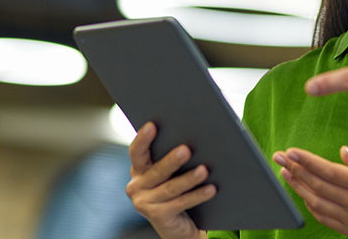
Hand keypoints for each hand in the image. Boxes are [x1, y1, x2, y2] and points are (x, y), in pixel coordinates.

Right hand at [126, 122, 214, 238]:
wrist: (179, 223)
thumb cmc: (180, 186)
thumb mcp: (174, 170)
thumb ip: (176, 154)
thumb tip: (197, 133)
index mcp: (140, 169)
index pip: (137, 152)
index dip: (143, 139)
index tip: (152, 125)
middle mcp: (137, 186)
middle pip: (156, 171)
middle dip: (172, 160)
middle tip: (186, 149)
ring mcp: (144, 203)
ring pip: (170, 188)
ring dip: (189, 179)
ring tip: (204, 170)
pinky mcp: (157, 217)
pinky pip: (180, 203)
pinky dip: (197, 196)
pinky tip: (211, 189)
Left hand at [273, 147, 347, 238]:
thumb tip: (343, 152)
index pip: (330, 171)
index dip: (308, 160)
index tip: (292, 151)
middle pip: (318, 186)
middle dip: (296, 169)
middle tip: (279, 157)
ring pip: (317, 203)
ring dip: (298, 186)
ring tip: (285, 172)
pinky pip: (324, 218)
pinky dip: (310, 204)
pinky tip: (303, 192)